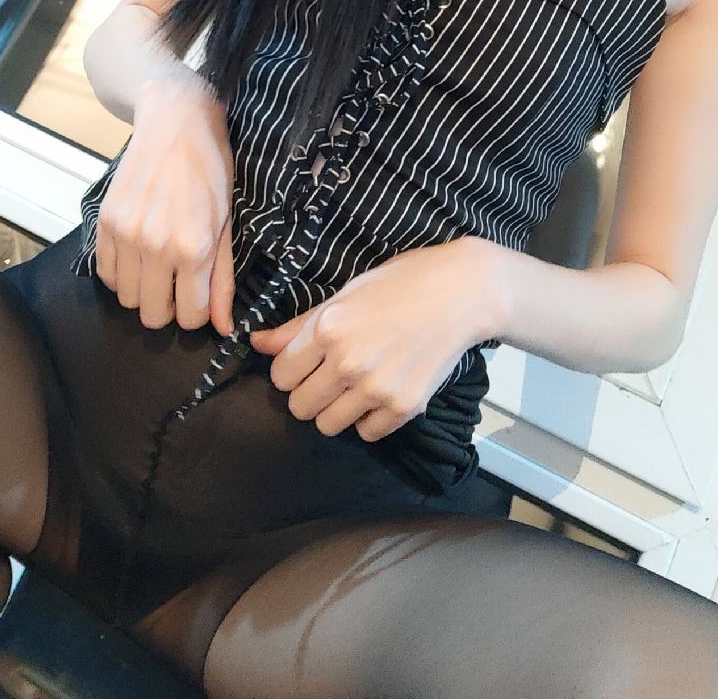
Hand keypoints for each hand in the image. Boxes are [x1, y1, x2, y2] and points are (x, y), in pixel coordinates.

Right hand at [93, 71, 235, 334]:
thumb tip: (224, 328)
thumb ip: (222, 279)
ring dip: (144, 291)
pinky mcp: (104, 223)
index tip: (198, 292)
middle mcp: (156, 246)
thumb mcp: (227, 224)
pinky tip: (138, 253)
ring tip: (158, 262)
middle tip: (178, 280)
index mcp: (194, 248)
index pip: (190, 317)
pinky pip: (106, 276)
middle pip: (153, 317)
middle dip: (169, 306)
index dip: (196, 311)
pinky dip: (121, 274)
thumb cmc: (211, 170)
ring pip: (128, 301)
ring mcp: (126, 235)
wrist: (174, 123)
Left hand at [248, 240, 493, 442]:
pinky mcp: (404, 407)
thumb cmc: (401, 284)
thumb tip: (255, 342)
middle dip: (309, 393)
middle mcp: (348, 362)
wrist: (461, 292)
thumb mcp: (344, 295)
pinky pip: (366, 433)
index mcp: (328, 328)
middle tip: (329, 375)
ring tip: (355, 385)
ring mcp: (377, 388)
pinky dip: (369, 418)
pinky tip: (380, 391)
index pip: (280, 375)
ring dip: (336, 409)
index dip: (291, 369)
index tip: (307, 362)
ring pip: (328, 426)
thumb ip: (298, 326)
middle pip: (299, 407)